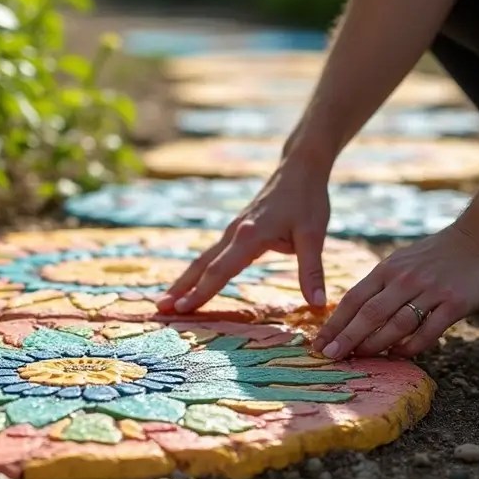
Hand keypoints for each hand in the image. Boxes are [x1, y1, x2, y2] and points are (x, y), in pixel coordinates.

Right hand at [157, 156, 330, 314]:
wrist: (299, 169)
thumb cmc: (307, 200)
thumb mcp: (314, 235)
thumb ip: (312, 271)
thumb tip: (318, 304)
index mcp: (249, 235)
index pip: (220, 269)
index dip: (202, 291)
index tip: (183, 309)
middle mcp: (233, 233)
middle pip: (201, 265)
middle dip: (180, 288)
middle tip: (160, 309)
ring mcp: (232, 230)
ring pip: (202, 259)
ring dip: (184, 281)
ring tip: (167, 301)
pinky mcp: (235, 230)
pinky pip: (211, 254)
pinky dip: (197, 271)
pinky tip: (192, 282)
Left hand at [315, 222, 478, 359]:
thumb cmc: (436, 254)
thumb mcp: (401, 261)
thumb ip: (380, 284)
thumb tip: (354, 312)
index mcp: (388, 269)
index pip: (354, 299)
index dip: (335, 322)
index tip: (319, 342)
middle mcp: (405, 279)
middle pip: (369, 313)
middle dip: (347, 337)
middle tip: (329, 356)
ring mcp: (430, 291)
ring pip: (396, 324)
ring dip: (375, 345)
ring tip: (359, 358)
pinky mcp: (453, 303)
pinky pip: (428, 331)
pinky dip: (411, 346)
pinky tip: (398, 355)